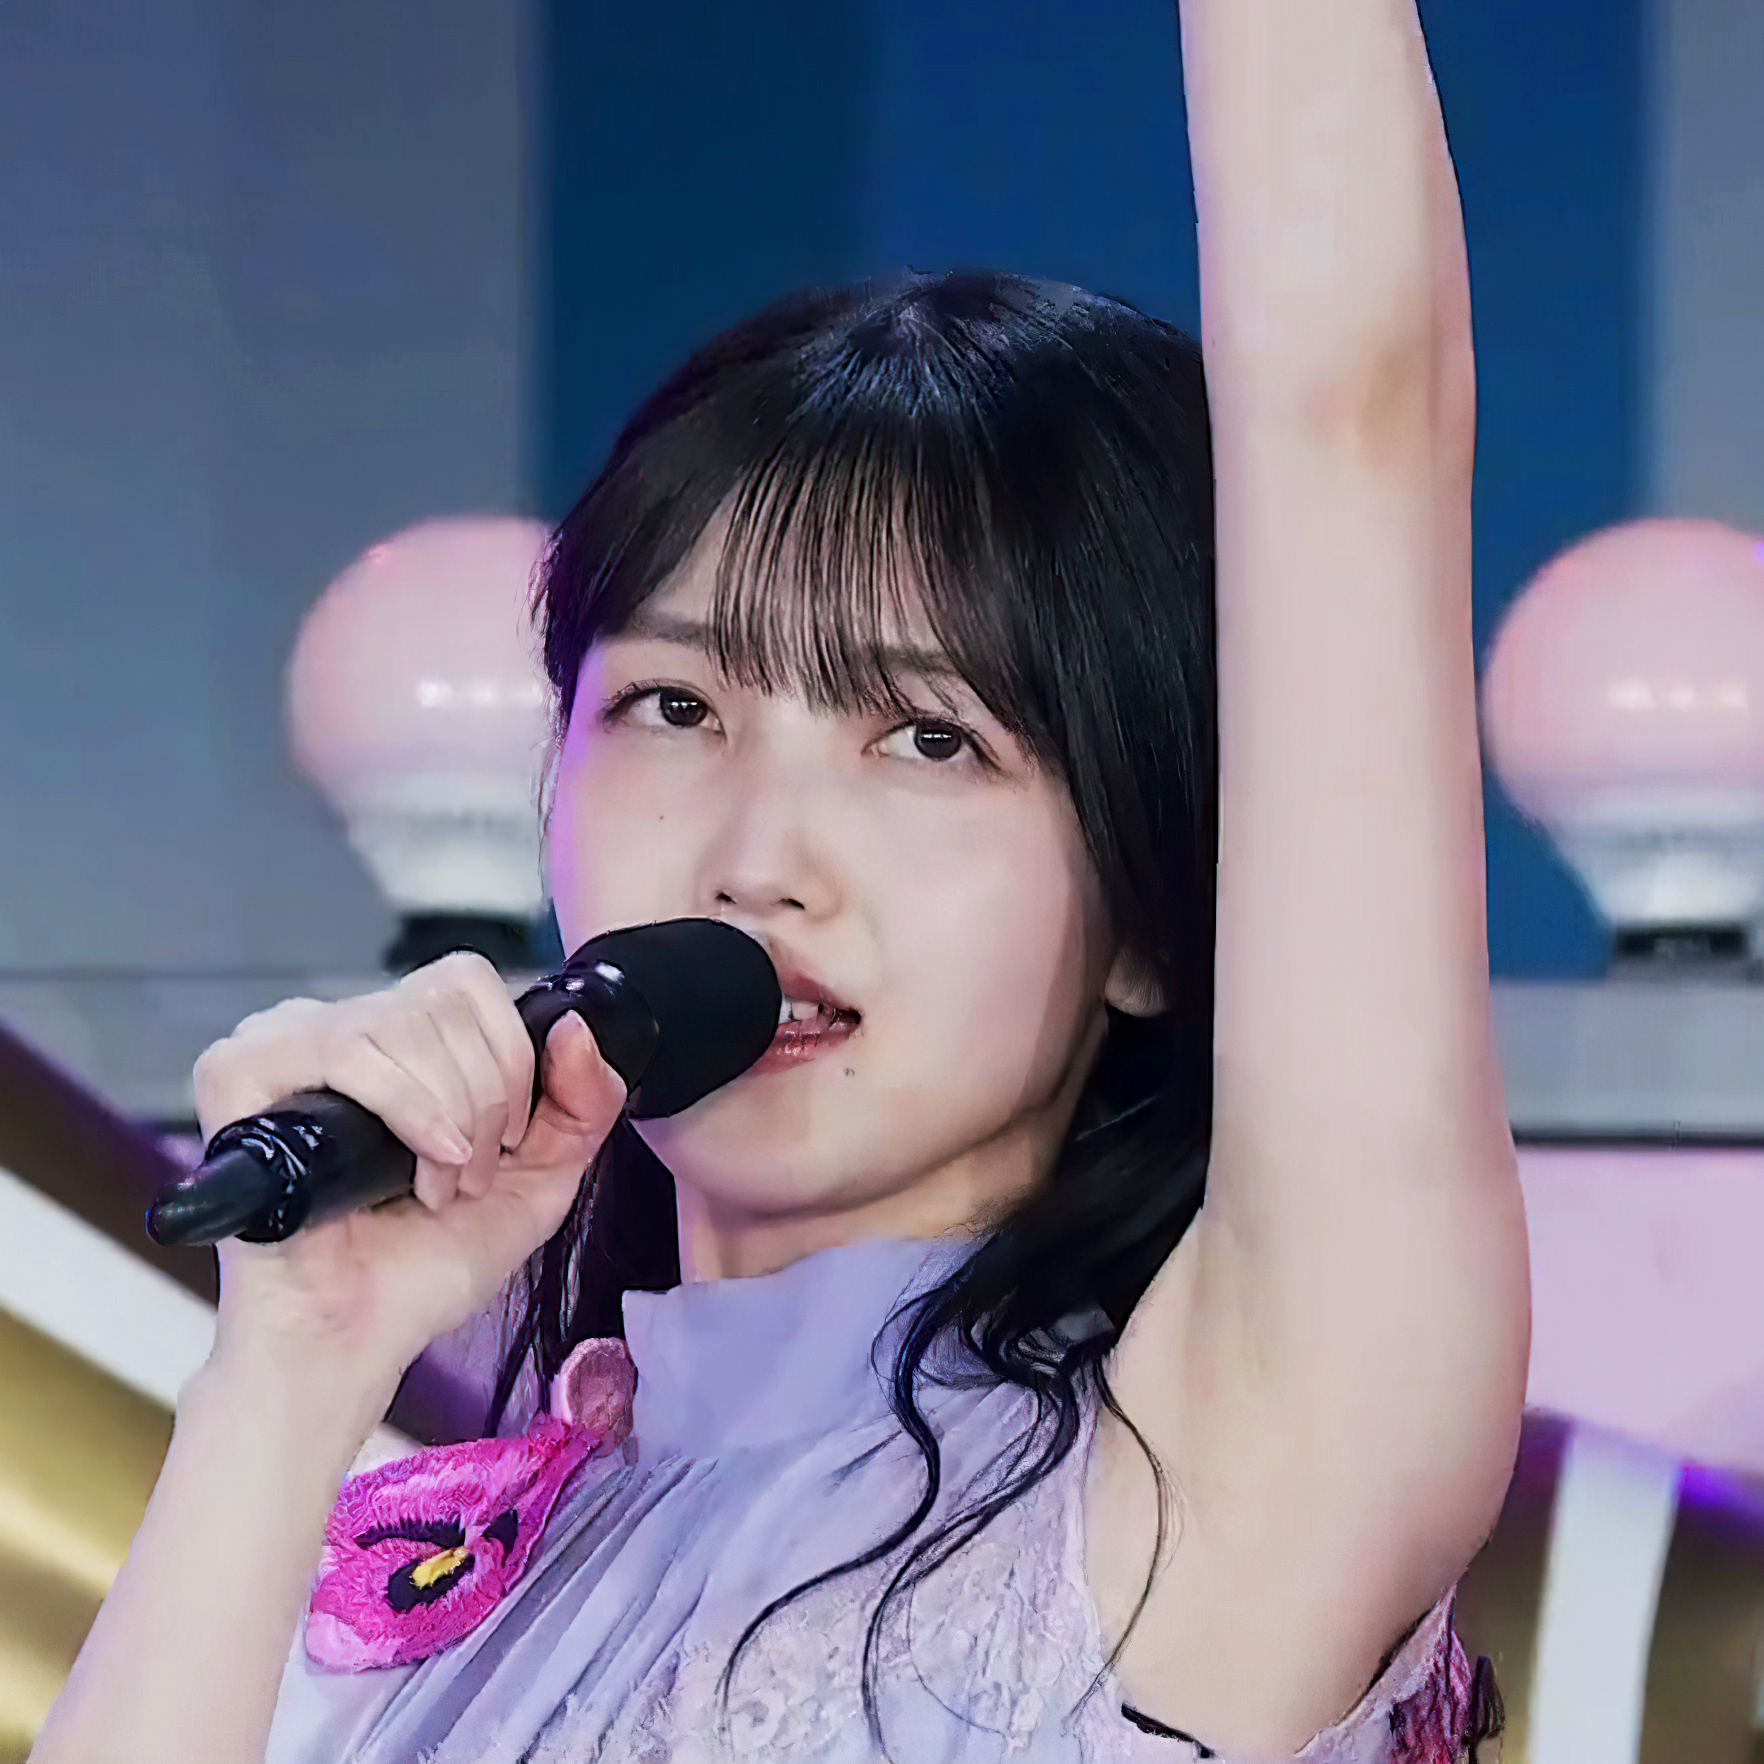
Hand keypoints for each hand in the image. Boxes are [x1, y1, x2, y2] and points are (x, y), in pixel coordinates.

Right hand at [190, 951, 624, 1394]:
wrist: (355, 1337)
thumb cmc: (427, 1264)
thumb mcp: (541, 1177)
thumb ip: (583, 1102)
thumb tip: (576, 1027)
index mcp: (396, 1036)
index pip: (468, 982)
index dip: (510, 1056)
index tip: (507, 1140)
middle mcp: (335, 1026)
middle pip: (443, 999)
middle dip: (486, 1097)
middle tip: (467, 1176)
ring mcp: (281, 1044)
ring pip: (402, 1019)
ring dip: (449, 1113)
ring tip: (436, 1185)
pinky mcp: (237, 1073)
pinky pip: (342, 1046)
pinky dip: (404, 1104)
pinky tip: (417, 1164)